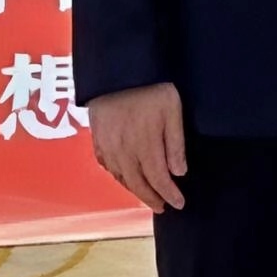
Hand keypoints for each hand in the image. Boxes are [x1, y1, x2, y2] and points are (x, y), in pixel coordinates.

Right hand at [88, 81, 187, 211]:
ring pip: (121, 177)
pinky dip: (117, 176)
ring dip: (135, 190)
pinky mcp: (97, 138)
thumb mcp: (172, 110)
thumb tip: (179, 172)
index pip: (159, 180)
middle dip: (152, 199)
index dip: (169, 195)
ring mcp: (108, 146)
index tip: (179, 203)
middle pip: (138, 184)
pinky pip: (106, 165)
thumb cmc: (149, 86)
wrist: (117, 69)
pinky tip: (124, 176)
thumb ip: (175, 143)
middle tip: (163, 207)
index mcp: (145, 145)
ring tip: (147, 196)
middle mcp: (124, 151)